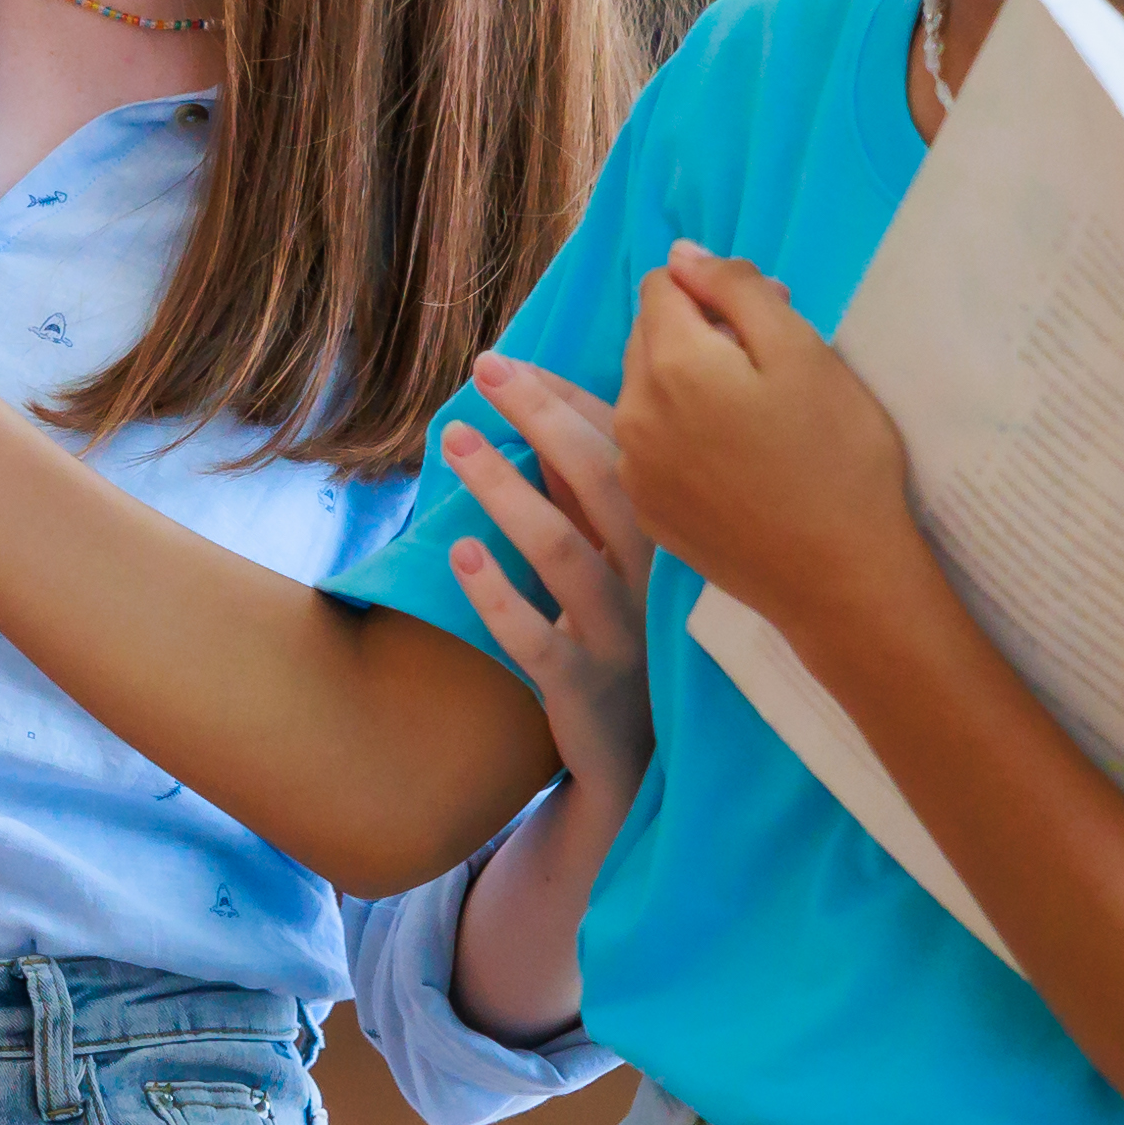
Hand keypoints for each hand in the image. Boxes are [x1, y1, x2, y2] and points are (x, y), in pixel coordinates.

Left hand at [439, 355, 653, 797]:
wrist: (635, 764)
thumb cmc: (622, 640)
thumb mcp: (616, 563)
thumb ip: (585, 499)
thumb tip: (538, 412)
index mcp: (667, 540)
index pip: (623, 451)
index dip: (569, 401)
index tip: (514, 361)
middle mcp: (655, 582)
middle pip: (603, 484)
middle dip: (544, 419)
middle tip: (487, 370)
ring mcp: (622, 638)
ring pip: (564, 553)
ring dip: (507, 490)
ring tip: (456, 441)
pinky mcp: (584, 689)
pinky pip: (538, 639)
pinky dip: (499, 595)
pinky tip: (463, 552)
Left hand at [612, 244, 928, 628]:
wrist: (841, 579)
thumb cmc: (837, 457)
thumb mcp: (803, 351)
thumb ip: (737, 289)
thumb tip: (682, 254)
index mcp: (670, 365)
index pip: (662, 285)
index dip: (715, 288)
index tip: (765, 319)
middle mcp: (632, 413)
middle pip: (648, 336)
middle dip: (699, 332)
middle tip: (770, 365)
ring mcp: (634, 468)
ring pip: (646, 391)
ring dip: (687, 382)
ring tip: (756, 415)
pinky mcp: (649, 511)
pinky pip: (650, 444)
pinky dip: (681, 433)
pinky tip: (736, 460)